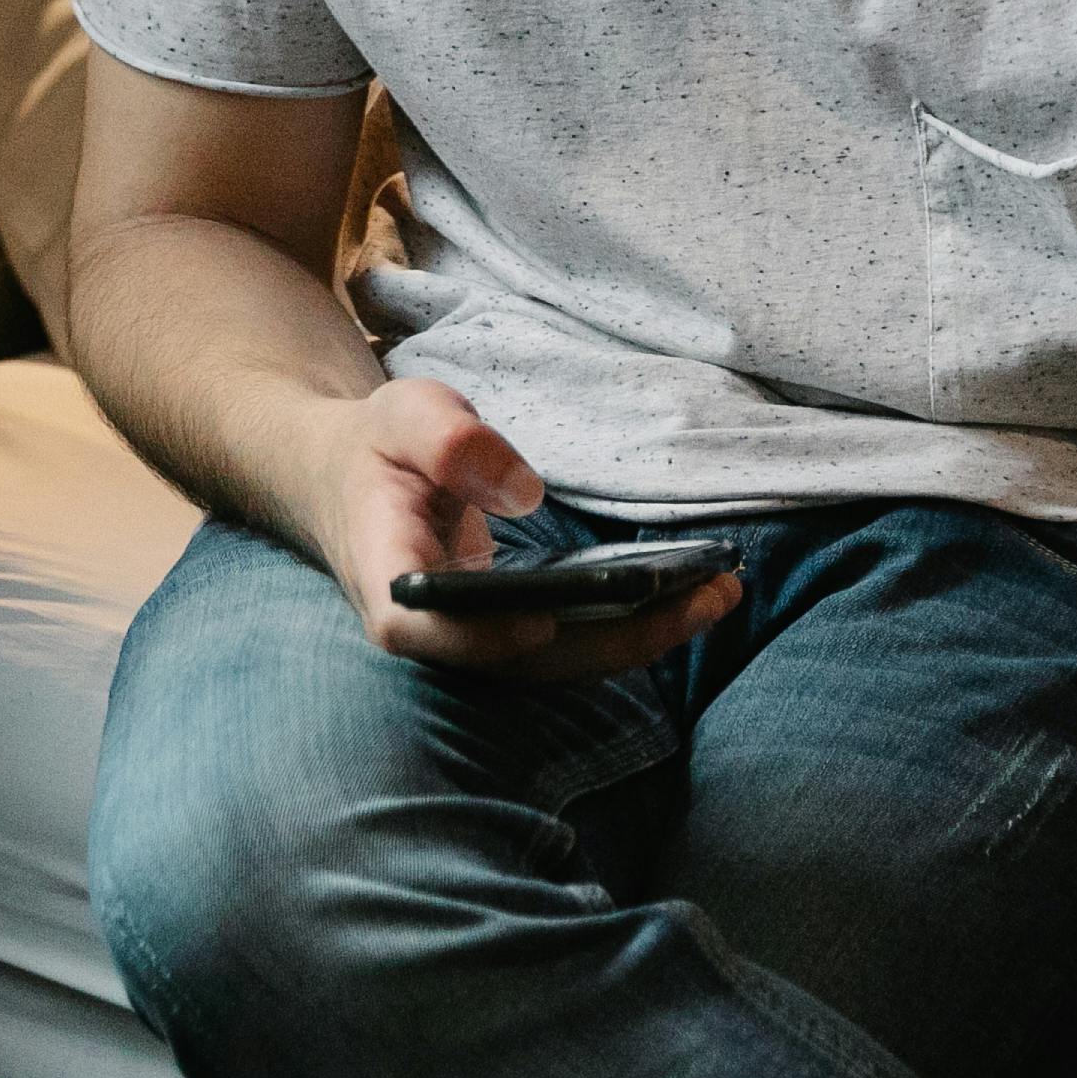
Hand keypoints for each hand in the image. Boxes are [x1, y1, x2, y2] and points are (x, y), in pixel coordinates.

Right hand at [310, 377, 737, 682]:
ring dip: (645, 635)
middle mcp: (433, 634)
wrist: (354, 480)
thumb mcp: (403, 416)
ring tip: (722, 591)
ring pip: (561, 661)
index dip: (482, 634)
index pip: (426, 629)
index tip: (544, 617)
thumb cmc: (381, 446)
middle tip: (704, 595)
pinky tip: (694, 592)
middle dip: (619, 636)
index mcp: (388, 581)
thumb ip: (452, 443)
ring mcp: (476, 642)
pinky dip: (634, 623)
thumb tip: (524, 492)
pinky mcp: (510, 635)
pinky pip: (576, 644)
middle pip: (524, 659)